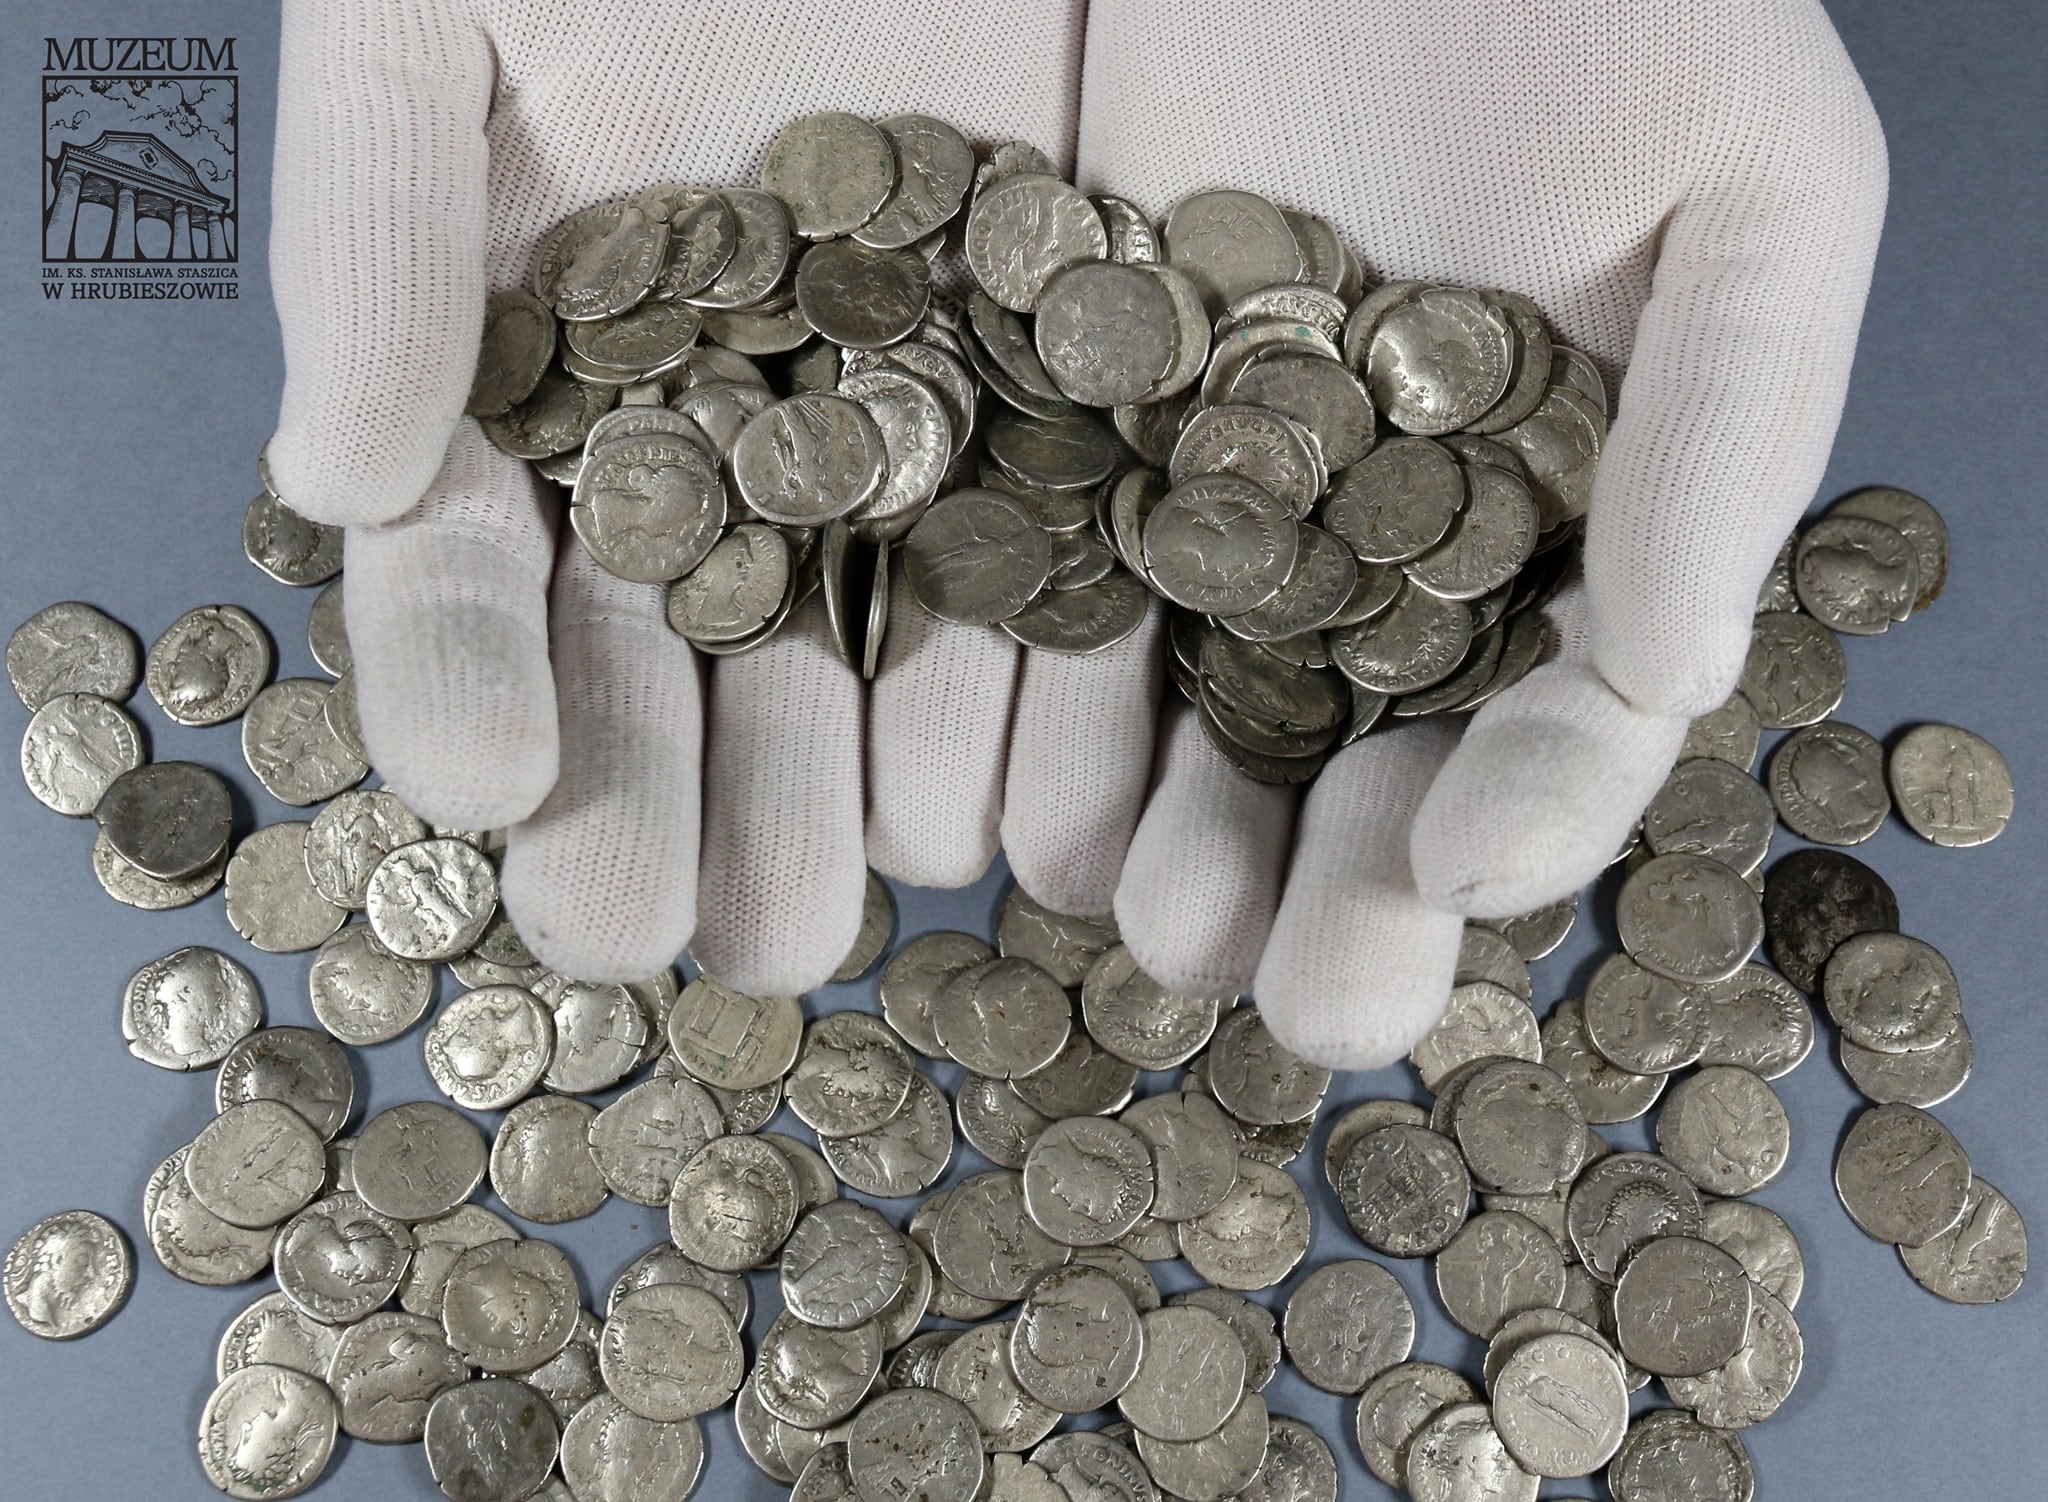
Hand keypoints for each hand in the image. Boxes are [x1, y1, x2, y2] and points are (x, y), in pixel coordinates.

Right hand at [266, 0, 1087, 986]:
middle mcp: (694, 443)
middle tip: (657, 932)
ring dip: (825, 793)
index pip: (462, 560)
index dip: (460, 676)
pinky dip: (1020, 695)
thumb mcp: (442, 11)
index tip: (488, 787)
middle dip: (649, 799)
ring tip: (819, 917)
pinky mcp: (1032, 418)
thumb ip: (373, 226)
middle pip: (660, 659)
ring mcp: (870, 445)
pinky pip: (1026, 578)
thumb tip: (326, 479)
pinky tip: (1009, 808)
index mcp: (526, 370)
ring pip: (840, 656)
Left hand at [1059, 0, 1886, 1067]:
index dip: (1532, 807)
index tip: (1463, 864)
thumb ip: (1734, 420)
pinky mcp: (1066, 420)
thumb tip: (1683, 676)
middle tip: (1303, 1000)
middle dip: (1340, 893)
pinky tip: (1006, 799)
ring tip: (1150, 920)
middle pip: (1368, 756)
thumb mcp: (1759, 172)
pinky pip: (1046, 585)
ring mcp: (1216, 489)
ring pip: (1193, 711)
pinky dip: (1026, 697)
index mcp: (1568, 511)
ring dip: (1173, 832)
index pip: (1567, 710)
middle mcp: (1388, 536)